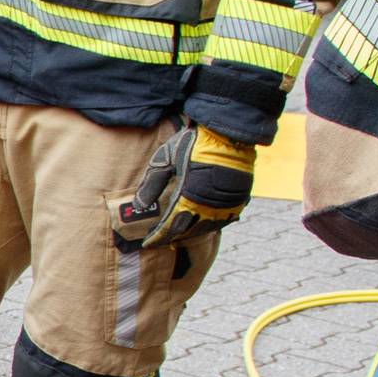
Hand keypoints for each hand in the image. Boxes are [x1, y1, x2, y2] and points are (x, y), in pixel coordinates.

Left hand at [128, 123, 256, 246]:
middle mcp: (208, 205)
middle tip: (161, 240)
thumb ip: (151, 183)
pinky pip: (223, 221)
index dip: (158, 237)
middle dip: (172, 237)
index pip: (170, 226)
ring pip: (206, 227)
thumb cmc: (192, 144)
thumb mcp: (165, 160)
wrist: (227, 133)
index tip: (147, 243)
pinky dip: (210, 225)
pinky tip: (201, 224)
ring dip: (191, 233)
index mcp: (188, 197)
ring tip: (178, 234)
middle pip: (187, 230)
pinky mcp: (239, 199)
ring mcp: (226, 204)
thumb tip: (138, 206)